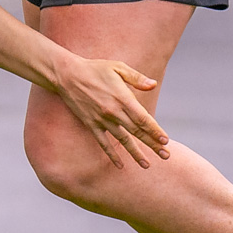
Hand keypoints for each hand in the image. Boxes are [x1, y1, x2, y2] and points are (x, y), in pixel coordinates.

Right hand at [47, 51, 169, 169]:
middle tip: (165, 155)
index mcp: (123, 98)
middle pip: (137, 131)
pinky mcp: (91, 124)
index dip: (155, 131)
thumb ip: (136, 77)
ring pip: (123, 140)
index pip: (143, 119)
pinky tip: (119, 165)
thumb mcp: (117, 67)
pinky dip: (112, 155)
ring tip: (146, 165)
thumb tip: (153, 84)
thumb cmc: (94, 68)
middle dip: (152, 144)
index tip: (165, 141)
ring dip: (136, 153)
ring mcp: (101, 119)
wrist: (67, 75)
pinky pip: (103, 142)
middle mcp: (113, 112)